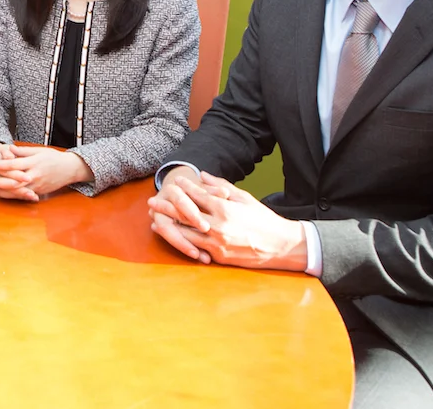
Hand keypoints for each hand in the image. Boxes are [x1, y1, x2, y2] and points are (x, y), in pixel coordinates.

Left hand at [0, 144, 91, 200]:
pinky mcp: (39, 192)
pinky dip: (11, 196)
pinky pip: (22, 196)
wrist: (70, 169)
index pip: (13, 164)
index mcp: (33, 162)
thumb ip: (23, 151)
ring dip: (1, 190)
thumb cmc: (53, 158)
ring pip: (16, 191)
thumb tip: (9, 149)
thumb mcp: (39, 150)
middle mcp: (34, 175)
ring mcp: (36, 186)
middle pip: (12, 180)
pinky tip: (1, 194)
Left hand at [152, 171, 307, 270]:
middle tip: (151, 201)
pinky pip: (196, 248)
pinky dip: (182, 242)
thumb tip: (204, 176)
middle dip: (166, 206)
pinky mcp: (218, 256)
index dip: (184, 187)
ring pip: (185, 233)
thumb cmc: (263, 219)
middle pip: (184, 214)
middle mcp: (217, 225)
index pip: (197, 195)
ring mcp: (216, 242)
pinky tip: (172, 237)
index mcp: (224, 208)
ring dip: (168, 226)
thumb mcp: (245, 198)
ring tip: (154, 220)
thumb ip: (222, 186)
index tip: (174, 181)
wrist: (281, 246)